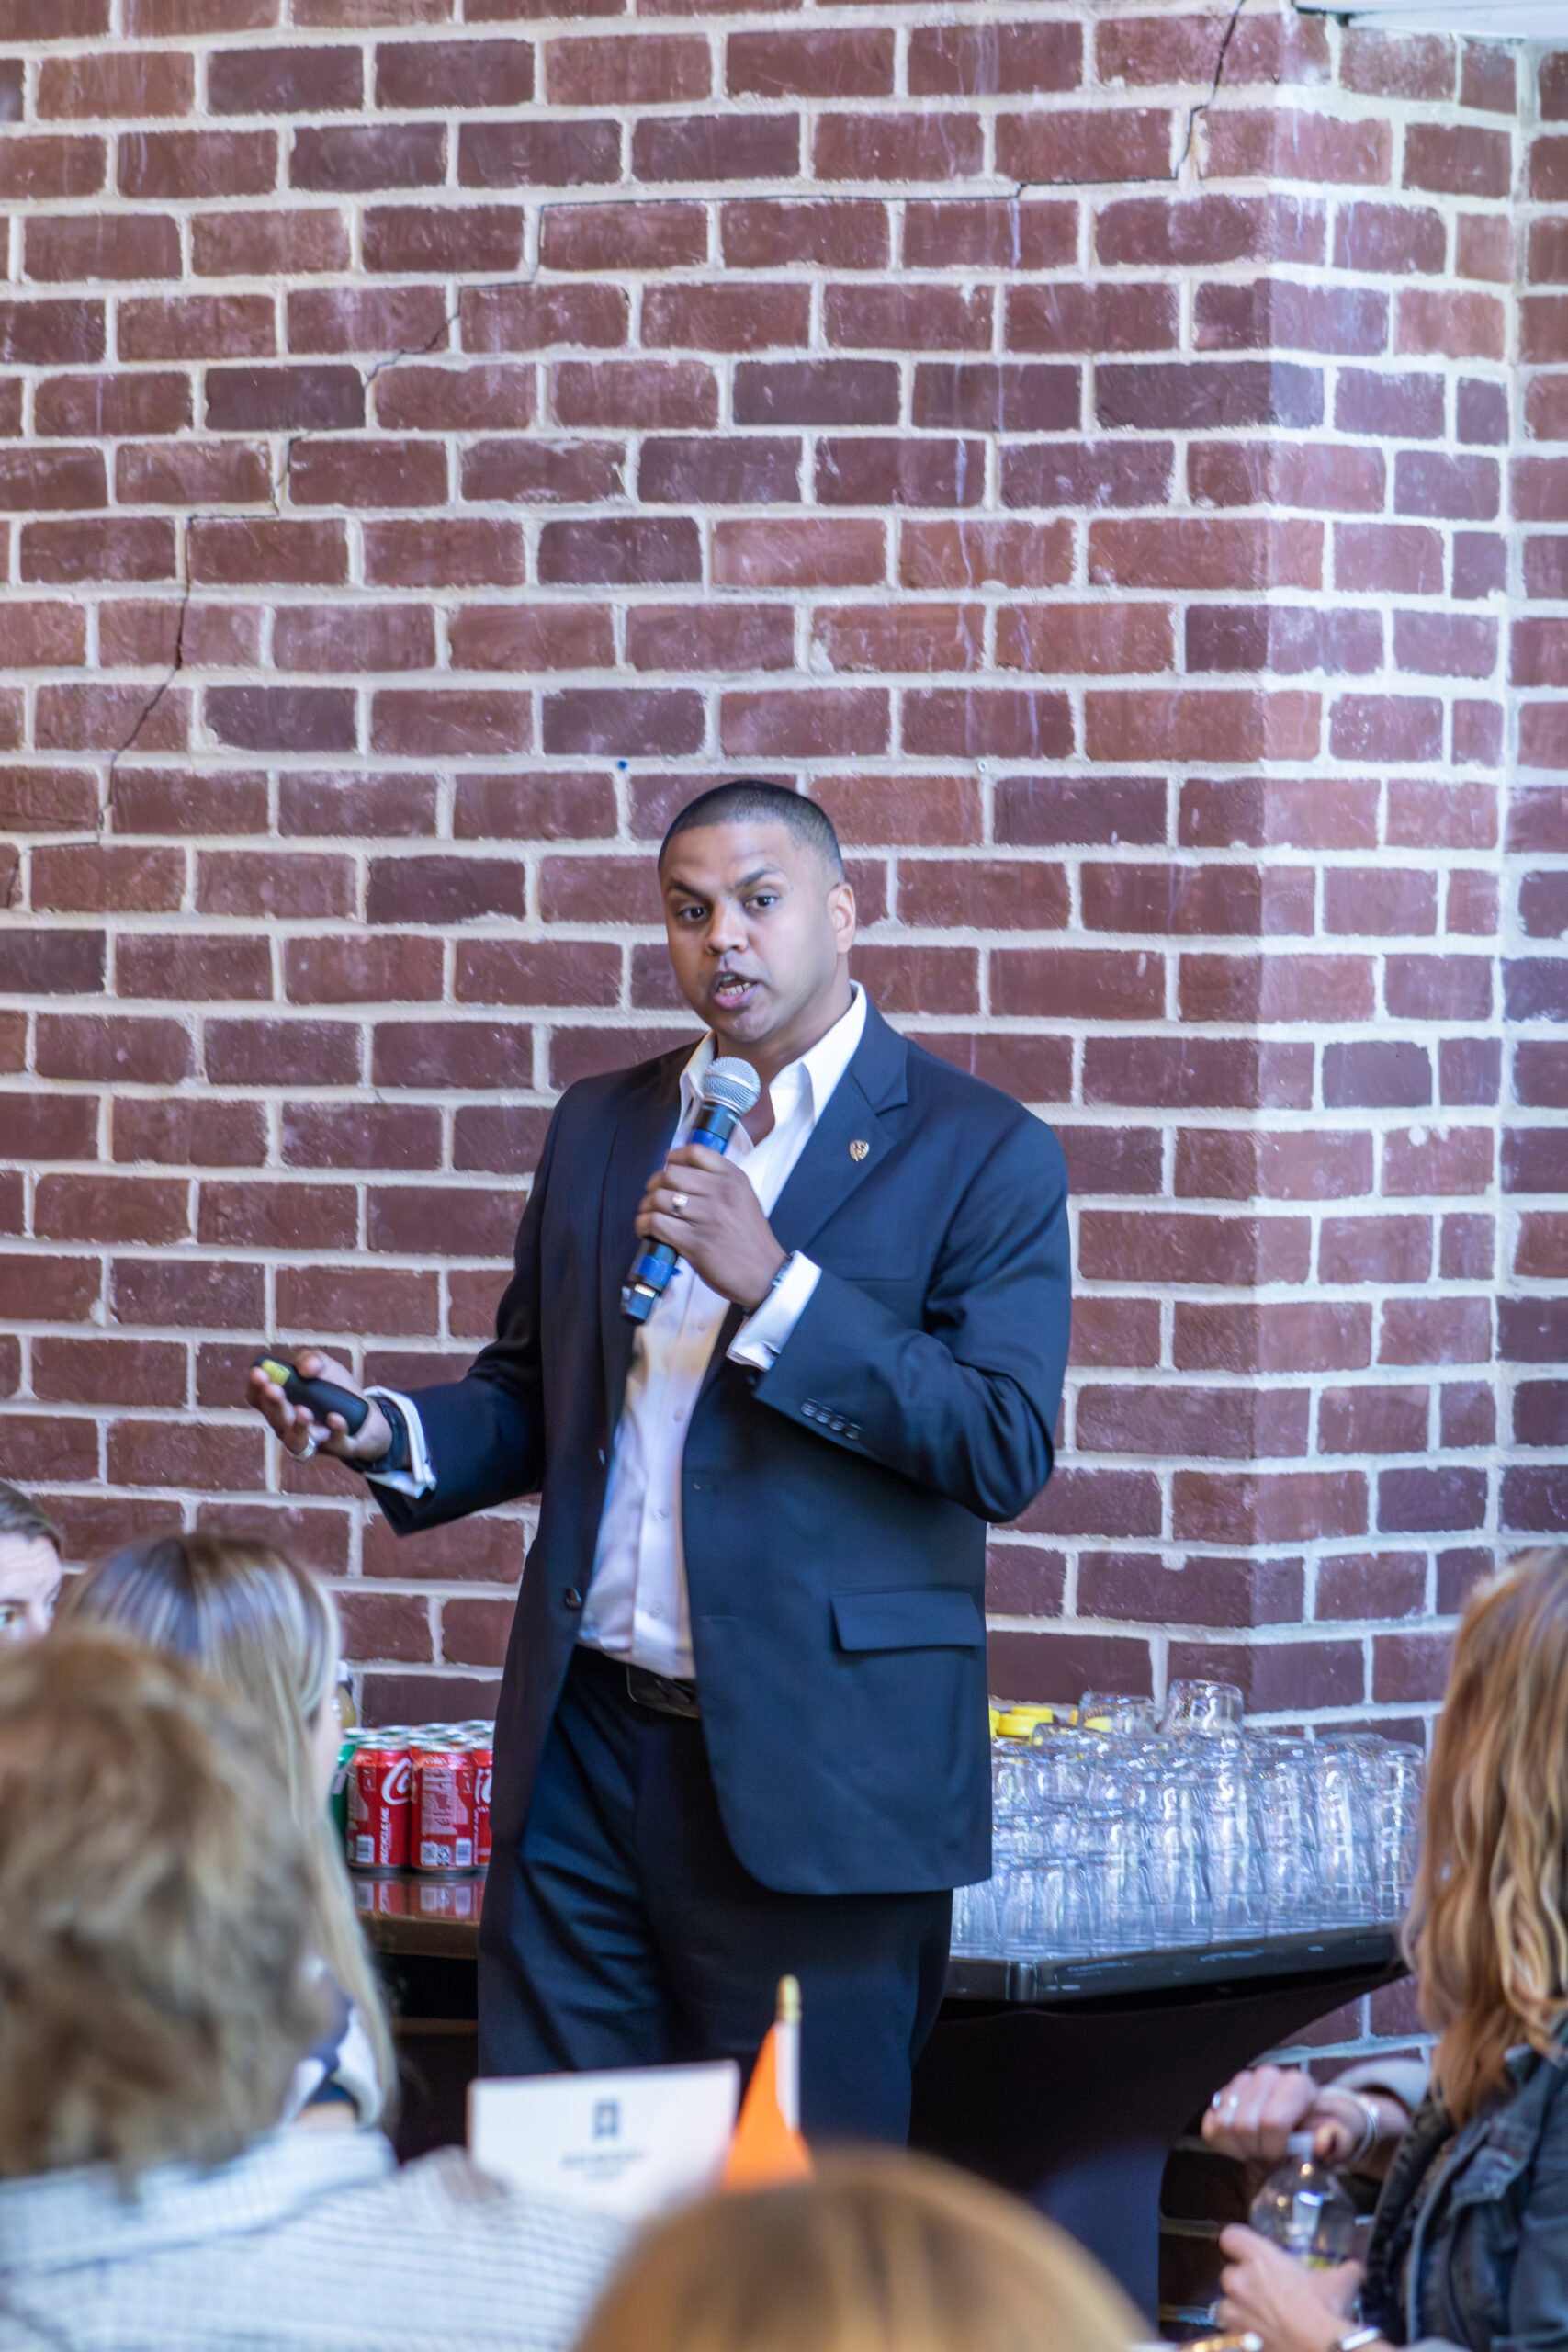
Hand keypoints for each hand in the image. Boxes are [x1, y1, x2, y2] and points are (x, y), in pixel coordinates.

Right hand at [246, 1349, 391, 1465]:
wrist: (368, 1414)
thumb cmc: (335, 1390)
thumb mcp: (325, 1367)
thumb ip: (312, 1360)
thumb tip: (304, 1369)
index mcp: (281, 1405)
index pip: (258, 1400)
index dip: (255, 1388)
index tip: (258, 1372)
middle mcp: (290, 1427)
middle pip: (275, 1419)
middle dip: (273, 1404)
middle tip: (274, 1389)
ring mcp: (313, 1440)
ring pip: (297, 1440)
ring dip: (298, 1426)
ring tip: (304, 1411)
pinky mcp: (338, 1447)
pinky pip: (334, 1444)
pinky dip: (335, 1431)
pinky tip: (335, 1418)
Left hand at [635, 1143, 786, 1310]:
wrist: (765, 1274)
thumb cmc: (751, 1240)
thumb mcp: (743, 1198)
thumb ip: (718, 1183)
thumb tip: (680, 1172)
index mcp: (733, 1179)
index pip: (695, 1152)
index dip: (674, 1158)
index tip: (667, 1167)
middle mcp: (721, 1192)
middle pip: (671, 1173)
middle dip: (656, 1185)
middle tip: (655, 1196)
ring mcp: (707, 1216)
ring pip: (659, 1197)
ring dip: (647, 1207)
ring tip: (650, 1215)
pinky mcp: (695, 1241)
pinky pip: (655, 1222)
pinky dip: (644, 1225)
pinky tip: (647, 1230)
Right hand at [1203, 2066, 1387, 2167]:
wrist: (1310, 2121)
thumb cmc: (1325, 2131)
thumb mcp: (1341, 2139)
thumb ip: (1338, 2140)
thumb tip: (1322, 2140)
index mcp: (1296, 2085)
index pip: (1272, 2121)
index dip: (1274, 2148)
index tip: (1283, 2158)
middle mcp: (1266, 2076)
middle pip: (1244, 2126)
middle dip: (1257, 2151)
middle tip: (1270, 2158)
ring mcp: (1241, 2083)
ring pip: (1223, 2124)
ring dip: (1240, 2147)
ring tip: (1258, 2150)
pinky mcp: (1222, 2095)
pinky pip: (1209, 2125)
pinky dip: (1224, 2143)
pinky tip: (1242, 2144)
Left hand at [1218, 2225, 1363, 2351]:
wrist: (1321, 2349)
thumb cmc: (1324, 2311)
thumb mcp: (1339, 2281)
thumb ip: (1344, 2270)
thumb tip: (1356, 2270)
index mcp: (1259, 2258)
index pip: (1231, 2236)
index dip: (1240, 2244)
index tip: (1250, 2253)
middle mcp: (1239, 2282)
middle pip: (1229, 2274)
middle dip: (1245, 2284)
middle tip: (1267, 2294)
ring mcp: (1234, 2314)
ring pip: (1227, 2307)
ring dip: (1242, 2313)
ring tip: (1266, 2322)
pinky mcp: (1235, 2341)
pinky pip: (1232, 2336)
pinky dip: (1245, 2338)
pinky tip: (1264, 2340)